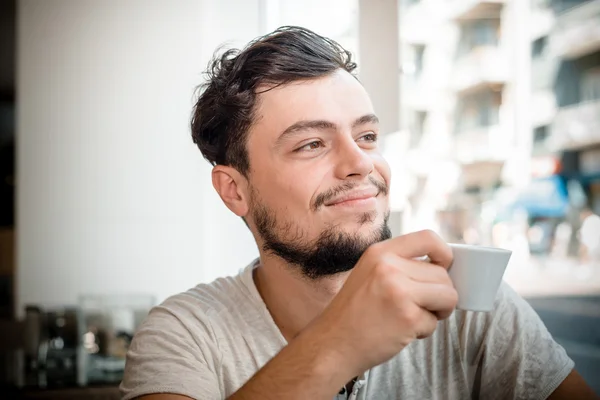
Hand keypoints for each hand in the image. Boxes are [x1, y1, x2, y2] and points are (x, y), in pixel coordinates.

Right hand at [310, 230, 457, 376]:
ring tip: (411, 317)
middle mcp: (389, 267)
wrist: (332, 343)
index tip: (444, 268)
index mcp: (379, 252)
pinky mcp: (408, 317)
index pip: (428, 238)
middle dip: (439, 294)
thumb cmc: (352, 313)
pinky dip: (423, 331)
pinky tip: (400, 331)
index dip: (444, 253)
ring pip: (448, 296)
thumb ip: (399, 265)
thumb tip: (440, 267)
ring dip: (436, 311)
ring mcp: (399, 291)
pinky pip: (434, 322)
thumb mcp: (369, 273)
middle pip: (442, 274)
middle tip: (419, 306)